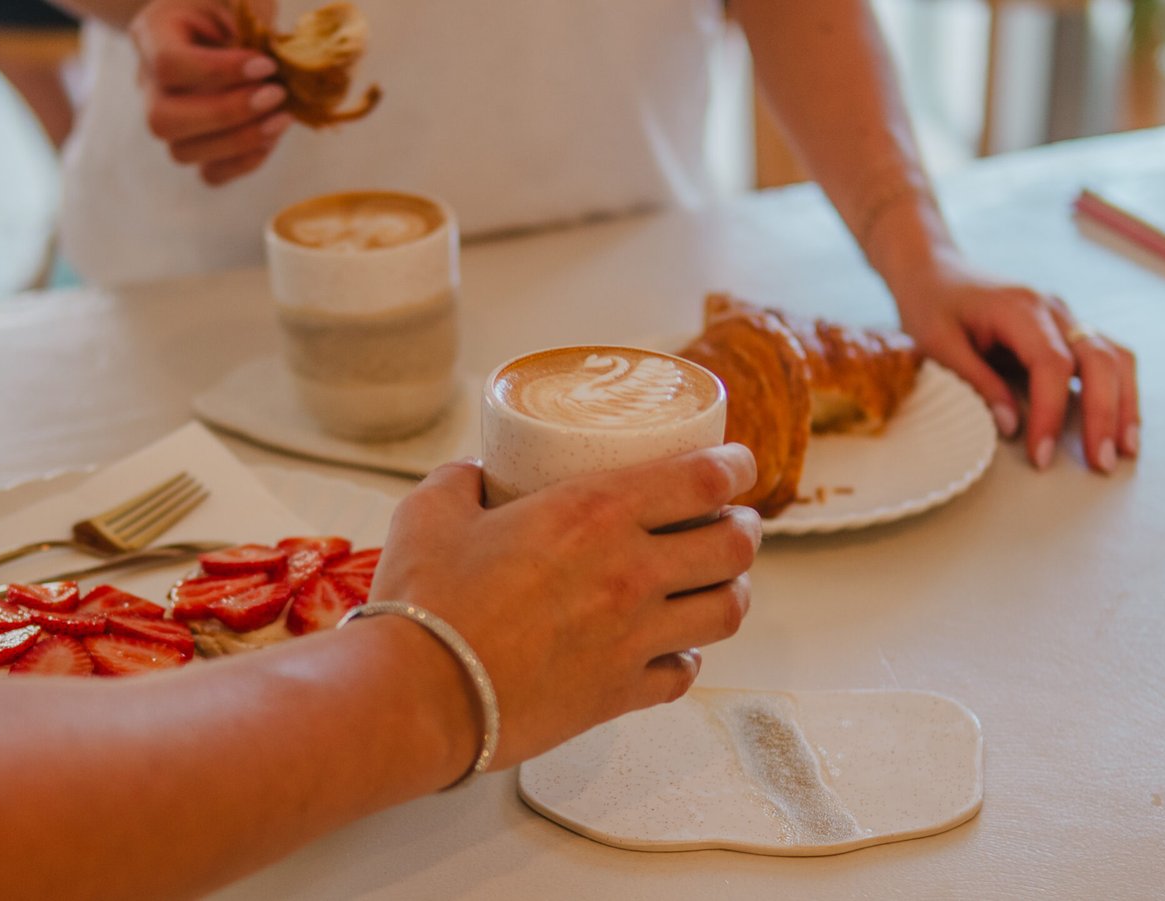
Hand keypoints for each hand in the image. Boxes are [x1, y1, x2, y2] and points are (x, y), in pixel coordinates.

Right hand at [128, 0, 290, 184]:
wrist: (218, 26)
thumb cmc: (227, 5)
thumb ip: (251, 8)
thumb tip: (268, 45)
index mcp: (152, 33)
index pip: (168, 65)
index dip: (219, 72)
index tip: (266, 64)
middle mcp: (149, 82)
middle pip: (163, 119)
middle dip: (227, 113)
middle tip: (276, 94)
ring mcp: (167, 118)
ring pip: (183, 152)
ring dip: (240, 141)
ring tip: (282, 117)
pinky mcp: (194, 145)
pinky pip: (209, 174)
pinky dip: (244, 163)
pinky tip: (272, 137)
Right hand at [370, 445, 762, 769]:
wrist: (420, 694)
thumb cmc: (426, 602)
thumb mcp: (432, 510)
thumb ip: (461, 480)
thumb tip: (475, 475)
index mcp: (594, 512)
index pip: (702, 479)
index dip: (736, 467)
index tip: (738, 465)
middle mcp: (631, 572)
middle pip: (733, 545)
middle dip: (744, 527)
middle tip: (731, 521)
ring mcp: (633, 638)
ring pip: (726, 610)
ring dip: (731, 589)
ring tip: (718, 582)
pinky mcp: (620, 693)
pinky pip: (684, 672)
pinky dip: (688, 656)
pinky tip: (672, 647)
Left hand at [894, 257, 1139, 473]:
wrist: (934, 271)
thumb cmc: (930, 305)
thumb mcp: (937, 344)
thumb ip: (975, 382)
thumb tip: (1011, 427)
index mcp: (1020, 308)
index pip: (1052, 364)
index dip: (1051, 412)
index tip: (1042, 455)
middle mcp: (1053, 309)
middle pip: (1099, 359)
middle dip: (1105, 414)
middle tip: (1100, 464)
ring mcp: (1065, 318)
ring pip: (1115, 357)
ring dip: (1124, 403)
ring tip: (1123, 451)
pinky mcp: (1067, 330)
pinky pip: (1106, 358)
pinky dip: (1117, 390)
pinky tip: (1118, 425)